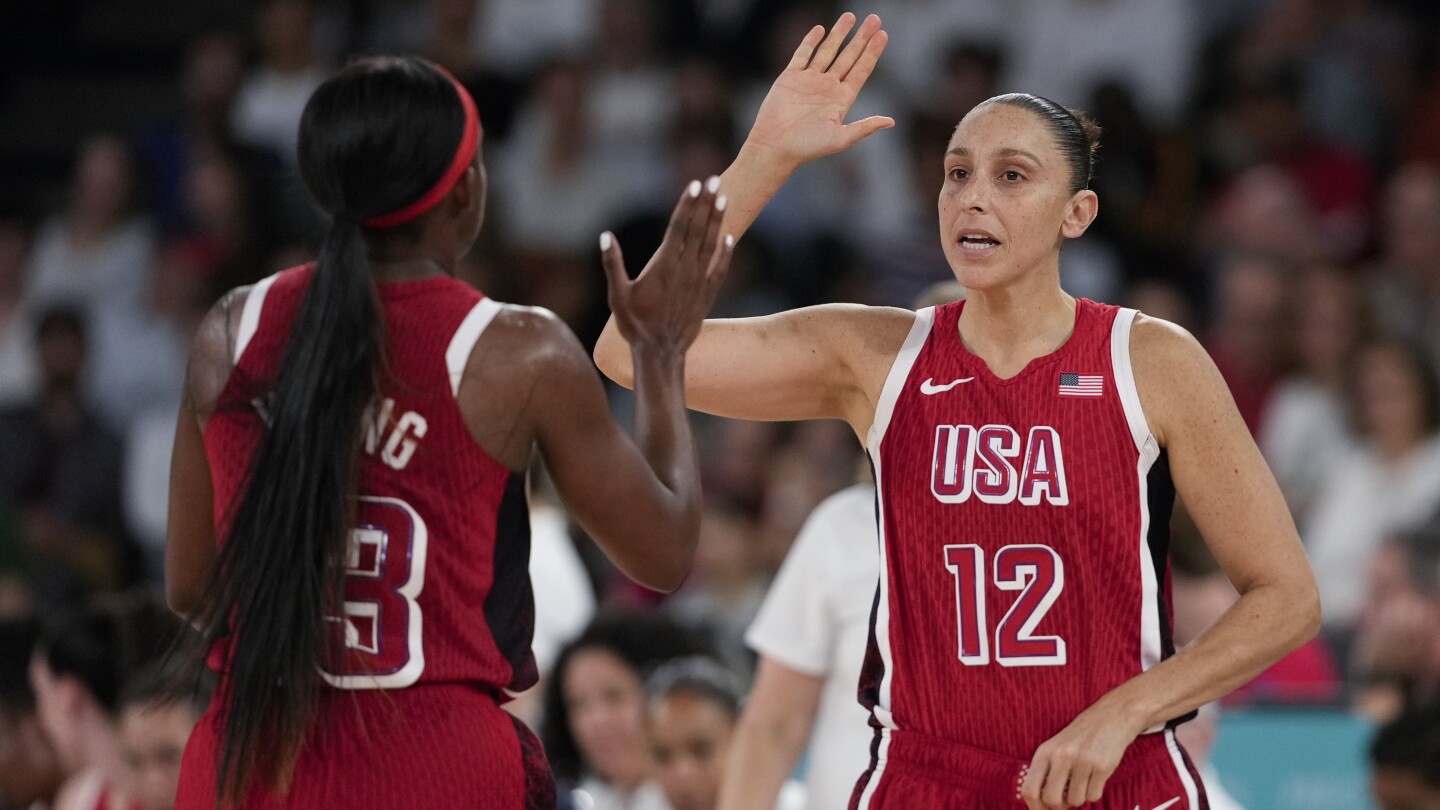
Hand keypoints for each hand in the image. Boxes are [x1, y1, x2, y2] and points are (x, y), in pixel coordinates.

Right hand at [601, 177, 732, 352]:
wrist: (661, 353)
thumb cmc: (635, 325)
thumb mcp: (617, 295)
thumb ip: (612, 264)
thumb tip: (606, 235)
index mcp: (663, 266)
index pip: (678, 227)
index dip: (687, 204)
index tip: (695, 184)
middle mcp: (684, 270)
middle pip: (697, 230)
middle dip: (705, 203)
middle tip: (714, 179)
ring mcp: (698, 282)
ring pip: (710, 245)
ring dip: (717, 220)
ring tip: (723, 198)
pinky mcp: (706, 295)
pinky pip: (719, 269)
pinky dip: (725, 252)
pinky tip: (730, 238)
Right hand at [745, 12, 894, 167]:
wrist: (775, 146)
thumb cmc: (807, 147)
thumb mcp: (840, 139)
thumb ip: (864, 128)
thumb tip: (891, 122)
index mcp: (842, 99)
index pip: (861, 70)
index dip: (872, 53)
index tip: (883, 35)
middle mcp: (828, 87)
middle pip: (849, 56)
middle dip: (861, 38)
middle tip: (874, 19)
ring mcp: (809, 80)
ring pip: (827, 51)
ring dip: (839, 34)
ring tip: (850, 16)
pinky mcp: (791, 77)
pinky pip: (802, 54)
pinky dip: (810, 41)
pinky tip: (820, 29)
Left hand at [1021, 702, 1143, 808]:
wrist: (1110, 718)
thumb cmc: (1078, 738)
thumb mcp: (1054, 749)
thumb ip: (1045, 773)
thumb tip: (1040, 806)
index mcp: (1044, 753)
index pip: (1030, 791)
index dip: (1035, 808)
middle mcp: (1061, 756)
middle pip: (1051, 800)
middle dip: (1060, 806)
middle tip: (1066, 800)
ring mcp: (1082, 761)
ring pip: (1076, 801)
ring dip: (1080, 797)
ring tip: (1083, 781)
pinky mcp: (1102, 766)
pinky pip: (1094, 796)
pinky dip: (1094, 792)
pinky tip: (1095, 777)